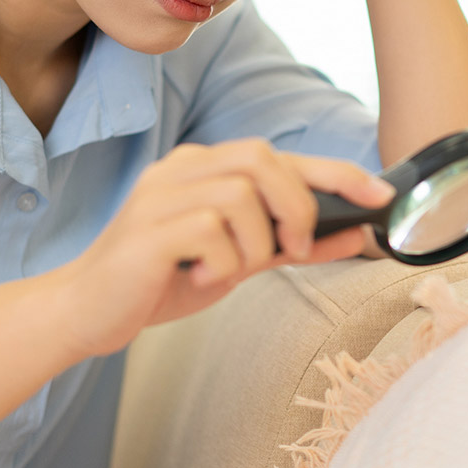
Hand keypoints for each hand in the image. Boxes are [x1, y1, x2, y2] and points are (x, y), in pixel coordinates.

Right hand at [46, 138, 395, 358]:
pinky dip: (224, 260)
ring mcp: (160, 194)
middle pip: (262, 158)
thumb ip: (291, 244)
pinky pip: (210, 229)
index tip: (380, 194)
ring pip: (240, 193)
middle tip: (295, 249)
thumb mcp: (239, 260)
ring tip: (236, 268)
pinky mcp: (148, 228)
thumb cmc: (162, 281)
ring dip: (257, 239)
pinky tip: (201, 278)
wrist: (87, 312)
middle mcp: (181, 168)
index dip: (334, 171)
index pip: (279, 155)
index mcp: (202, 167)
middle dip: (297, 204)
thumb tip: (353, 234)